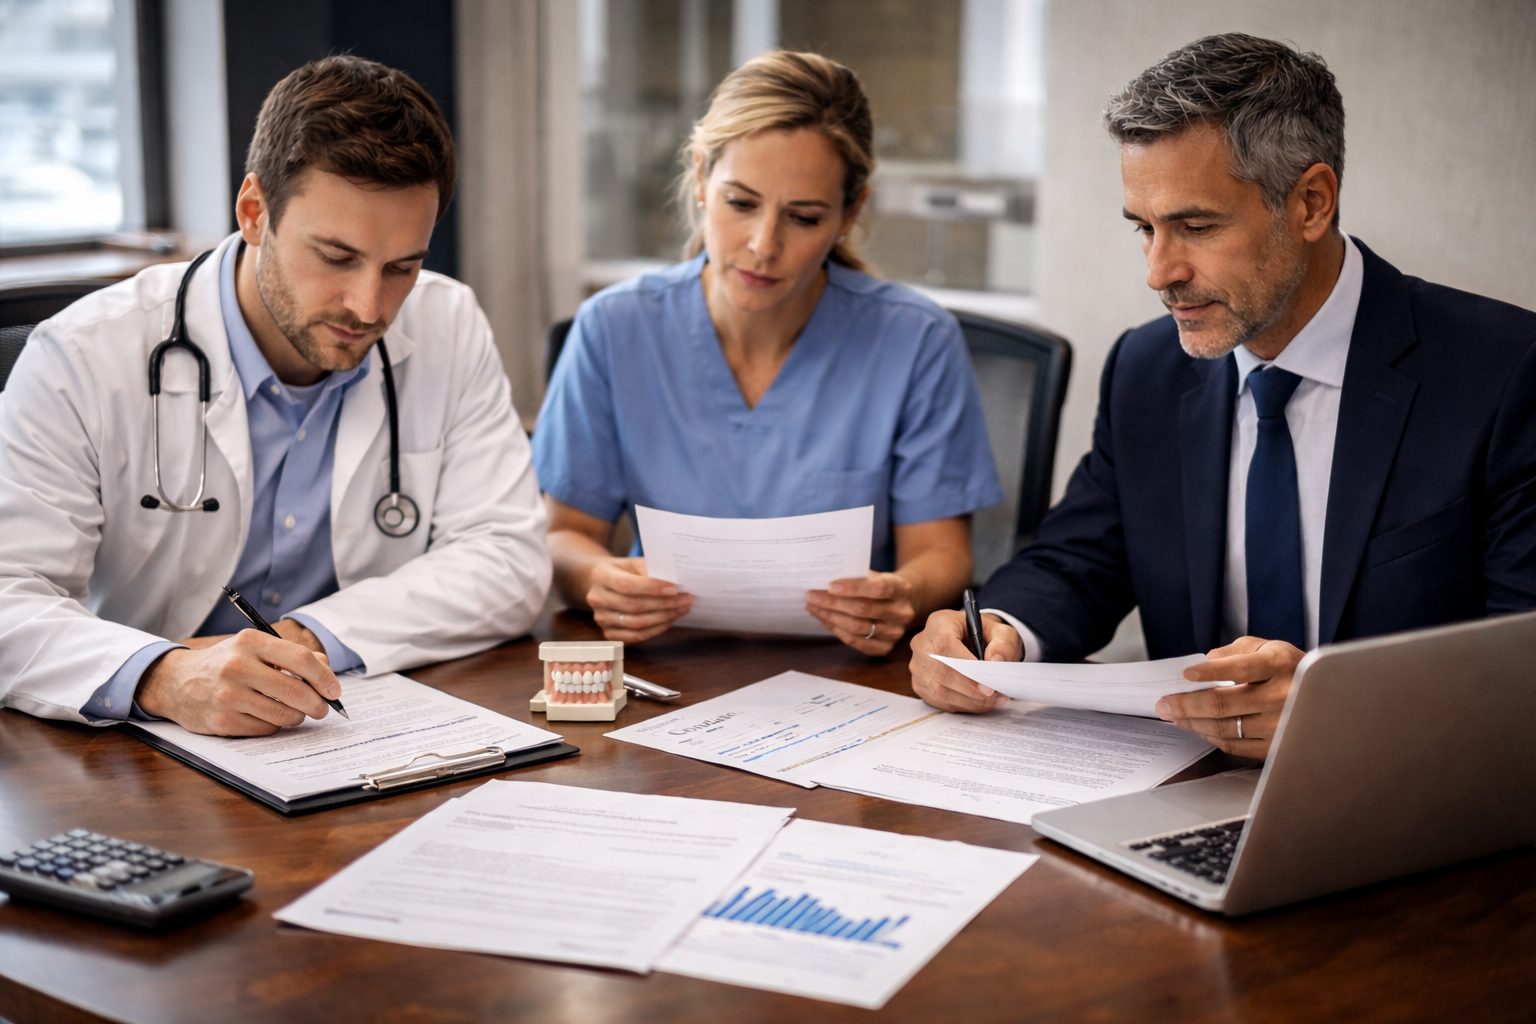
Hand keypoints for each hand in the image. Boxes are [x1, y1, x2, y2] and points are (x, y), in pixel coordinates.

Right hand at [135, 629, 342, 735]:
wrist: (177, 682)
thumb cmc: (226, 663)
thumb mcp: (254, 648)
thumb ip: (292, 656)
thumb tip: (326, 673)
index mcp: (251, 642)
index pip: (301, 660)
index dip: (325, 677)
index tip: (335, 691)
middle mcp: (238, 666)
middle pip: (296, 691)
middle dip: (317, 704)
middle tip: (322, 709)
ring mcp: (228, 695)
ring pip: (284, 715)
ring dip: (296, 717)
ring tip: (293, 712)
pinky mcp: (222, 720)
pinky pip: (266, 729)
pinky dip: (274, 725)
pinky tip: (265, 715)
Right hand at [587, 557, 692, 642]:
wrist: (605, 584)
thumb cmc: (626, 571)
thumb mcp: (635, 563)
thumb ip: (651, 570)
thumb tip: (676, 582)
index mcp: (601, 575)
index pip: (626, 585)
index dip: (652, 589)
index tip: (674, 589)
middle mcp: (596, 598)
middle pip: (633, 606)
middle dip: (664, 604)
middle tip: (686, 600)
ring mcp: (600, 618)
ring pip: (636, 623)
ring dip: (663, 618)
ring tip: (681, 609)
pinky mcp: (608, 633)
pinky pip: (635, 637)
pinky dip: (655, 630)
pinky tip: (669, 620)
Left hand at [805, 572, 915, 655]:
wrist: (900, 604)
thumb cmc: (881, 585)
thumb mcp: (876, 575)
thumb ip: (857, 577)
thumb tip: (824, 582)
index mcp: (902, 590)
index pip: (878, 589)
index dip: (853, 588)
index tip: (830, 586)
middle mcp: (902, 613)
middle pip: (863, 609)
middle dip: (833, 603)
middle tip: (812, 596)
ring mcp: (895, 633)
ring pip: (857, 627)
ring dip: (830, 617)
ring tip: (813, 607)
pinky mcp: (885, 648)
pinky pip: (856, 641)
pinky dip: (836, 630)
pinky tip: (824, 619)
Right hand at [908, 609, 1021, 711]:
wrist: (974, 641)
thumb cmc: (985, 636)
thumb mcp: (1002, 633)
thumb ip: (1003, 645)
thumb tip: (995, 662)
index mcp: (940, 623)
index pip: (946, 645)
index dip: (965, 667)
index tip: (987, 683)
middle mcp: (923, 643)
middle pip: (940, 671)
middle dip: (969, 689)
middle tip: (993, 695)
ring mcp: (918, 665)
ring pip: (938, 690)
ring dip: (968, 700)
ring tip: (991, 701)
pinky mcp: (920, 684)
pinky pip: (938, 701)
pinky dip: (961, 705)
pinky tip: (978, 703)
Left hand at [1155, 636, 1304, 757]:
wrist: (1327, 698)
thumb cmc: (1290, 669)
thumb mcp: (1268, 648)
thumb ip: (1235, 652)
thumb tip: (1204, 662)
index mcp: (1279, 665)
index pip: (1240, 668)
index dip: (1210, 672)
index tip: (1185, 674)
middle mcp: (1282, 696)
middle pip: (1223, 704)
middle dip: (1186, 704)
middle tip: (1163, 704)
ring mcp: (1281, 724)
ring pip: (1225, 727)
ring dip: (1193, 722)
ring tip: (1174, 716)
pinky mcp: (1277, 746)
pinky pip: (1237, 745)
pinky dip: (1212, 737)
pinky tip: (1199, 728)